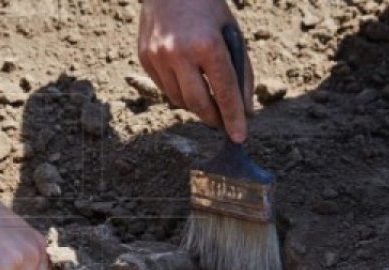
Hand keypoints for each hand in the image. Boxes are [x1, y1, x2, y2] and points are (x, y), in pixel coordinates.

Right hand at [138, 0, 253, 141]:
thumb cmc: (207, 8)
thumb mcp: (231, 33)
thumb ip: (241, 71)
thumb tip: (244, 110)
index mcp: (207, 44)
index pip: (224, 91)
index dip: (233, 118)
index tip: (239, 137)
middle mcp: (179, 53)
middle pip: (198, 104)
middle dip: (213, 118)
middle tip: (222, 124)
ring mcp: (158, 56)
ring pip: (178, 100)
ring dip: (195, 104)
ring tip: (205, 96)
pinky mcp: (144, 58)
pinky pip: (164, 88)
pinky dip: (178, 90)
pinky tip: (186, 77)